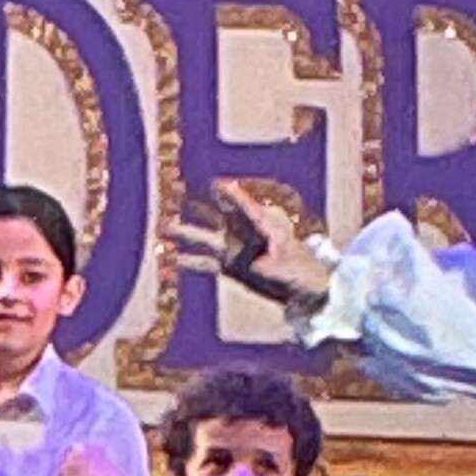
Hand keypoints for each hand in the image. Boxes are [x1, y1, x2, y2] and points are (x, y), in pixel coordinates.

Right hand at [173, 181, 334, 309]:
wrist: (312, 290)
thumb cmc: (303, 271)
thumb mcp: (284, 266)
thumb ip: (264, 263)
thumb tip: (248, 263)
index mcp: (264, 225)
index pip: (245, 207)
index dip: (231, 196)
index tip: (215, 184)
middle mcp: (247, 233)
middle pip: (219, 215)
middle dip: (199, 205)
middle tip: (177, 192)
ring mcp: (238, 249)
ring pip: (208, 238)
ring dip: (187, 234)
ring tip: (164, 227)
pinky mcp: (233, 267)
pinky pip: (208, 262)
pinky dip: (192, 261)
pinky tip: (174, 260)